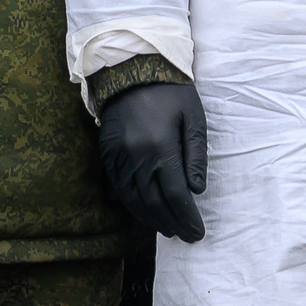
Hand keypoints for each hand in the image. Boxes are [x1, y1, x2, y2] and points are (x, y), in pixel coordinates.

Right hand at [101, 81, 207, 241]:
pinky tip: (143, 212)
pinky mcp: (106, 154)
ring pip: (133, 200)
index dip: (187, 218)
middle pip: (154, 203)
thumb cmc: (171, 93)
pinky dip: (131, 205)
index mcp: (161, 148)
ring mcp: (118, 157)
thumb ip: (196, 155)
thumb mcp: (194, 118)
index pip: (176, 195)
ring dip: (150, 218)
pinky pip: (117, 188)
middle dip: (171, 222)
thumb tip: (197, 190)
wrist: (133, 70)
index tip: (198, 233)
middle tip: (185, 235)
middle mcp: (137, 157)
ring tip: (167, 228)